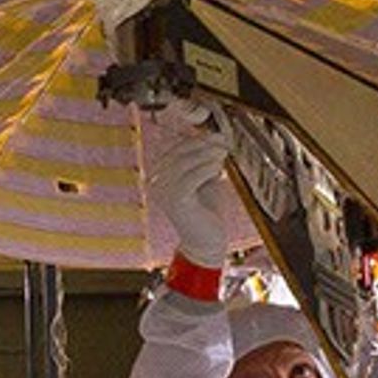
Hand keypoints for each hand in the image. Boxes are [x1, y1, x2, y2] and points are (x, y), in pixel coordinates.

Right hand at [141, 106, 248, 266]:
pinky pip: (190, 178)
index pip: (175, 149)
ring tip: (223, 154)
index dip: (197, 139)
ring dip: (206, 154)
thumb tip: (216, 135)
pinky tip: (218, 168)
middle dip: (203, 144)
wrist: (205, 242)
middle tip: (223, 142)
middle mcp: (155, 182)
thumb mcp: (204, 178)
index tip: (217, 135)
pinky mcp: (174, 201)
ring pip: (183, 163)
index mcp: (158, 175)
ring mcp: (162, 192)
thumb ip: (206, 159)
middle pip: (178, 153)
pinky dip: (206, 168)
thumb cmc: (205, 210)